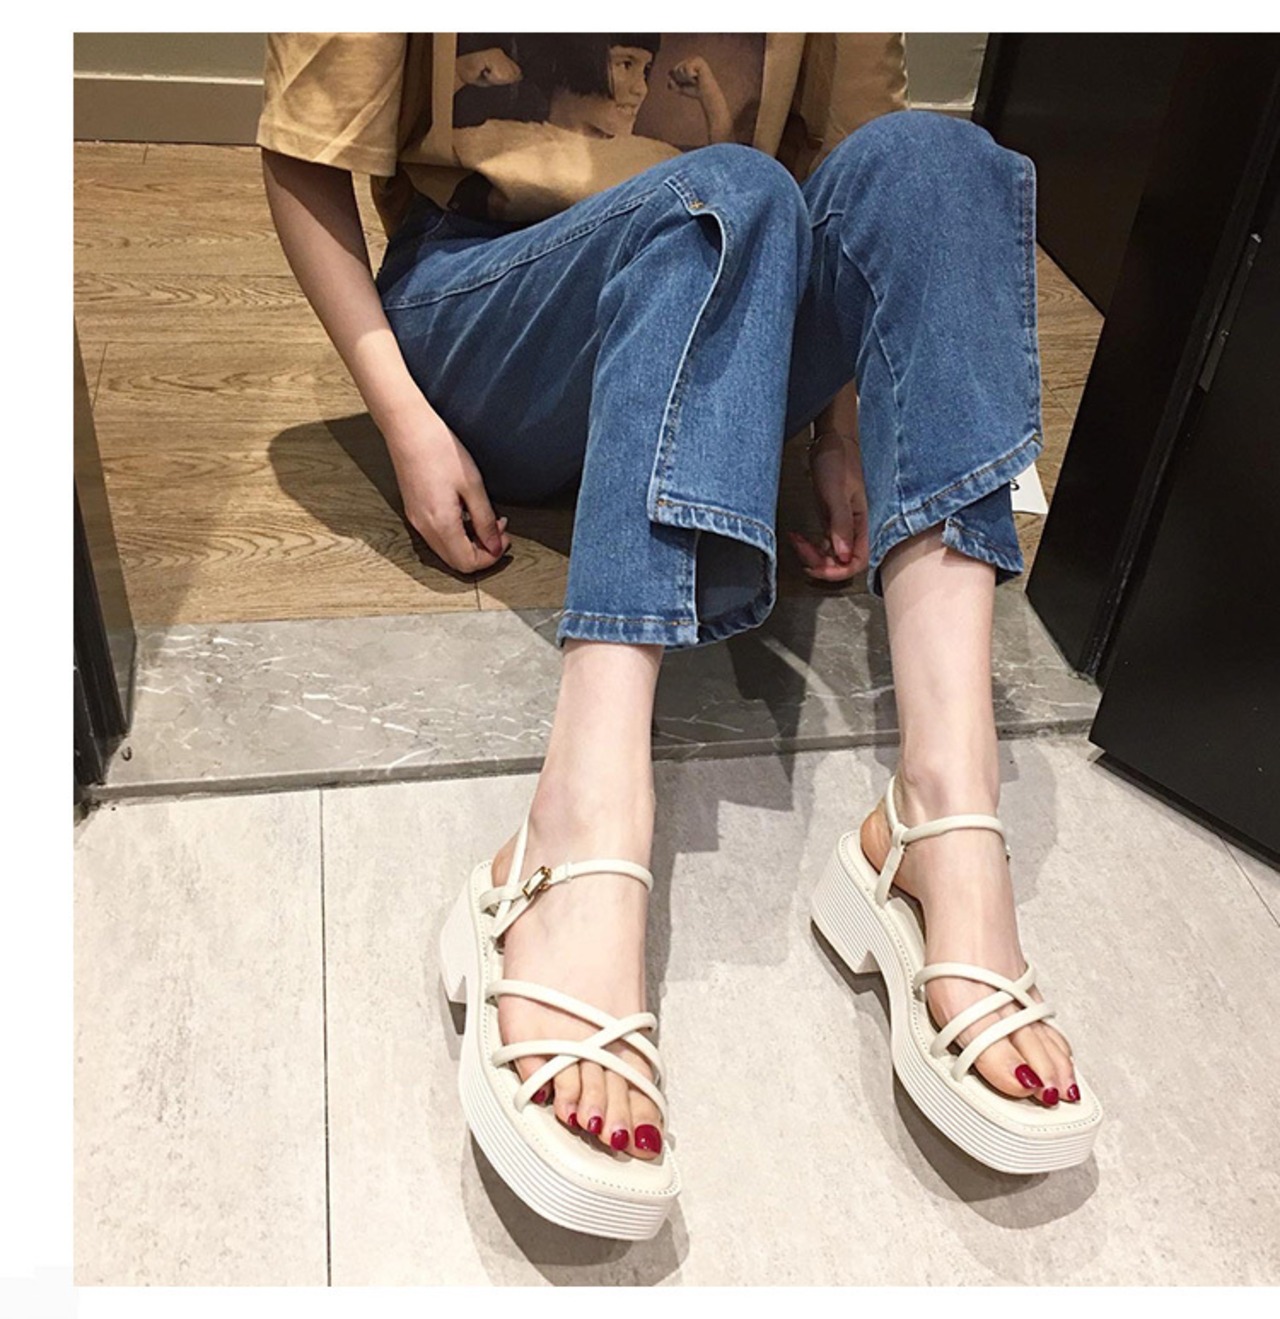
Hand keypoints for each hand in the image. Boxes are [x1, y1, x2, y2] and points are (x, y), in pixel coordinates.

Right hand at [383, 410, 511, 573]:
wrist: (408, 427)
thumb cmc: (438, 448)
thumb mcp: (473, 485)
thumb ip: (484, 520)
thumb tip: (494, 545)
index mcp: (440, 524)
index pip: (468, 563)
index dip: (491, 557)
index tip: (504, 538)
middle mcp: (424, 528)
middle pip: (457, 562)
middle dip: (482, 552)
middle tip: (499, 530)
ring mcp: (416, 521)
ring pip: (447, 551)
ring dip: (469, 543)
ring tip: (485, 519)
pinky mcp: (414, 511)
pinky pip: (437, 537)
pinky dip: (456, 534)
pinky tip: (466, 513)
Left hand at [667, 57, 712, 98]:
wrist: (706, 94)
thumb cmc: (695, 91)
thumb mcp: (680, 88)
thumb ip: (672, 84)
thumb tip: (668, 77)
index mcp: (686, 64)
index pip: (673, 70)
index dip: (677, 80)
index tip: (687, 83)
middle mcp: (690, 59)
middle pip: (675, 69)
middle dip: (681, 79)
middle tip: (692, 82)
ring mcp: (695, 59)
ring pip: (680, 69)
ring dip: (687, 78)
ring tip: (695, 79)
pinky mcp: (699, 61)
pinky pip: (687, 68)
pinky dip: (690, 76)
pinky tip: (698, 76)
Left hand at [789, 431, 869, 582]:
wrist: (831, 440)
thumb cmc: (837, 461)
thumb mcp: (837, 493)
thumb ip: (841, 524)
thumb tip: (843, 555)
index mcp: (861, 524)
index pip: (857, 562)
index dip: (838, 571)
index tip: (817, 568)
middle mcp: (853, 529)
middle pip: (842, 563)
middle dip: (821, 565)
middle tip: (801, 553)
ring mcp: (841, 525)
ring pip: (830, 555)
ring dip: (812, 556)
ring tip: (796, 542)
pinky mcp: (830, 520)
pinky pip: (822, 544)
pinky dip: (808, 546)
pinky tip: (796, 537)